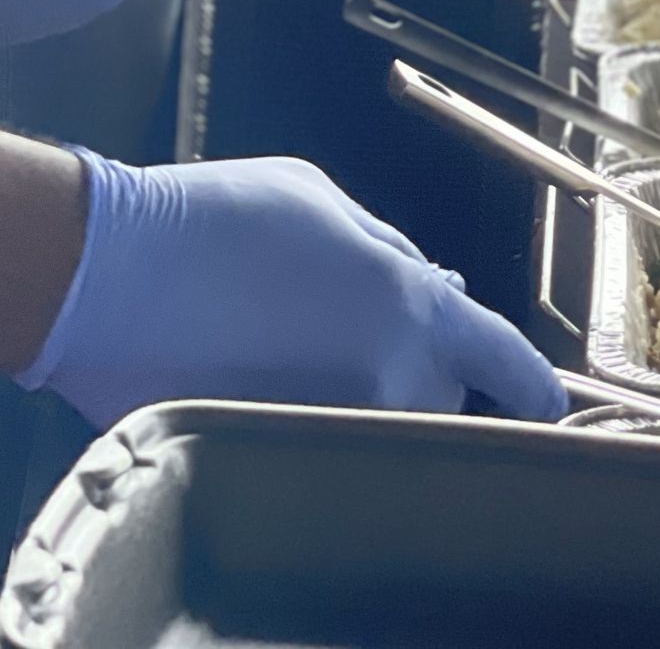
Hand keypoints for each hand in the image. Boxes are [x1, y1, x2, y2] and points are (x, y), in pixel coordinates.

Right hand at [17, 148, 567, 425]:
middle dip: (424, 373)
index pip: (504, 361)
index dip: (533, 384)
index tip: (549, 401)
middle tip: (358, 331)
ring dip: (364, 394)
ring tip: (296, 345)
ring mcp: (333, 431)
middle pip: (441, 400)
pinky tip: (262, 371)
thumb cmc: (214, 221)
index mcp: (411, 306)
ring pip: (382, 426)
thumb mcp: (320, 198)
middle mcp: (388, 382)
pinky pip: (321, 444)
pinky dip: (309, 413)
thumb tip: (433, 281)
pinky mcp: (277, 461)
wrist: (110, 278)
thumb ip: (388, 248)